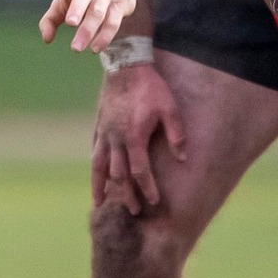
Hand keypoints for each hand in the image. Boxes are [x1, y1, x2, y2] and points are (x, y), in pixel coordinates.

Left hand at [38, 0, 141, 51]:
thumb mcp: (64, 2)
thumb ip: (50, 20)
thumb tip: (46, 39)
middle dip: (77, 8)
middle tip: (70, 23)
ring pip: (98, 11)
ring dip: (88, 30)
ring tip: (75, 48)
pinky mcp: (121, 4)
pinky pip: (112, 22)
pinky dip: (104, 37)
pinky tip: (94, 49)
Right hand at [91, 63, 186, 212]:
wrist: (126, 65)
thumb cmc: (151, 87)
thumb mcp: (170, 108)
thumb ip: (176, 135)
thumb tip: (183, 159)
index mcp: (134, 137)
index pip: (140, 171)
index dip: (147, 188)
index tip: (154, 202)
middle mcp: (116, 139)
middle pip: (118, 175)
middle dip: (125, 195)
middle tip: (132, 211)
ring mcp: (104, 133)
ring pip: (99, 166)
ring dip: (100, 187)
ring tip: (99, 204)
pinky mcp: (99, 125)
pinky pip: (95, 151)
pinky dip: (96, 167)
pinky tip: (96, 176)